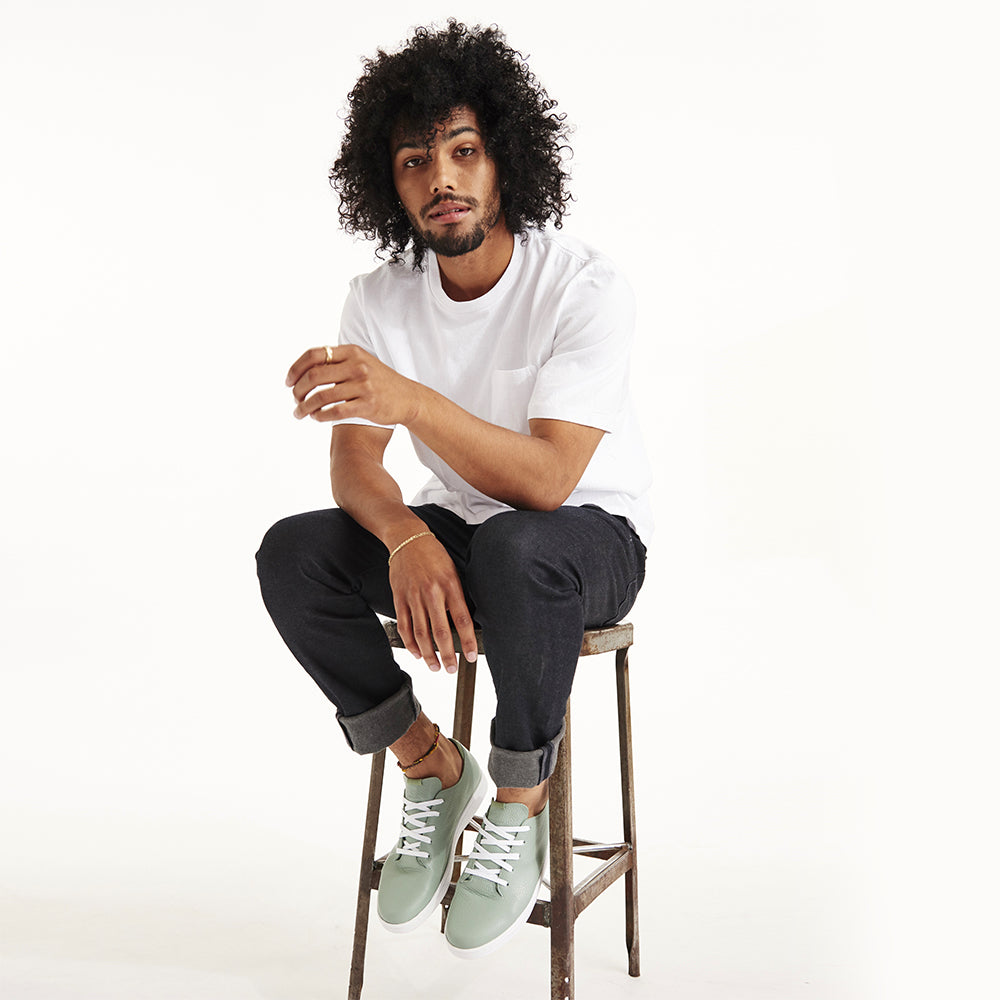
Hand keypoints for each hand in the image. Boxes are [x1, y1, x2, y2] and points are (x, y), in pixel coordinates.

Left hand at [286, 345, 419, 425]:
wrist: (409, 399)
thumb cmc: (380, 382)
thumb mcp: (362, 363)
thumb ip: (338, 362)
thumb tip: (305, 368)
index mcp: (352, 352)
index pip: (314, 354)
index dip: (296, 368)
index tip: (288, 382)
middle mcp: (357, 366)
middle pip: (314, 376)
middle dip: (298, 390)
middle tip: (294, 400)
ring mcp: (363, 385)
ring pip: (321, 396)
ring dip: (304, 406)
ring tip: (299, 413)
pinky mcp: (368, 405)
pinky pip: (335, 411)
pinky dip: (320, 416)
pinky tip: (316, 418)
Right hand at [388, 534, 477, 673]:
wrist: (407, 539)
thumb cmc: (434, 555)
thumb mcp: (453, 571)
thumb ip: (457, 596)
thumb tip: (463, 622)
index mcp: (450, 585)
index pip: (462, 620)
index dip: (468, 641)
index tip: (471, 656)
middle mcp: (432, 593)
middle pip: (441, 632)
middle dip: (448, 655)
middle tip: (452, 670)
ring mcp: (413, 597)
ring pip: (421, 633)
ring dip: (429, 654)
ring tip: (435, 667)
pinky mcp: (399, 598)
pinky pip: (405, 626)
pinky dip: (410, 643)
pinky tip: (417, 653)